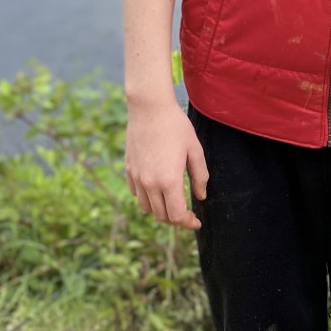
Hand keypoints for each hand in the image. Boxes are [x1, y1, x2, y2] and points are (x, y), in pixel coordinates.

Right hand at [124, 97, 209, 229]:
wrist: (149, 108)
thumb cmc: (176, 126)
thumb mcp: (194, 150)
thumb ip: (200, 176)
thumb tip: (200, 196)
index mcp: (169, 180)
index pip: (177, 215)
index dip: (187, 223)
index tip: (196, 222)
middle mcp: (150, 183)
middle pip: (161, 215)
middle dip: (176, 219)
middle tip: (187, 214)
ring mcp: (137, 177)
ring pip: (147, 208)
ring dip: (160, 211)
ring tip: (172, 203)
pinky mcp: (129, 170)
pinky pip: (137, 194)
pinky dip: (147, 198)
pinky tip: (157, 190)